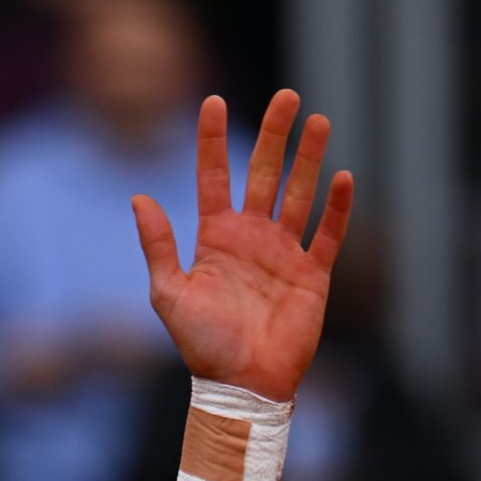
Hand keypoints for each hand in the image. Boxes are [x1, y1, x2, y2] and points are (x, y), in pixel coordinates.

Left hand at [131, 91, 350, 401]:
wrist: (241, 385)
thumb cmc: (202, 345)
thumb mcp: (169, 293)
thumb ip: (157, 245)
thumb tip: (138, 198)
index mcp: (216, 237)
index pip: (214, 177)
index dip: (211, 141)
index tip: (211, 100)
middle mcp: (252, 237)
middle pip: (264, 174)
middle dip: (274, 135)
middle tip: (286, 96)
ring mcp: (285, 253)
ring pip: (300, 194)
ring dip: (309, 159)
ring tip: (318, 120)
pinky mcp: (313, 274)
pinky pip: (328, 234)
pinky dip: (337, 208)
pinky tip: (342, 176)